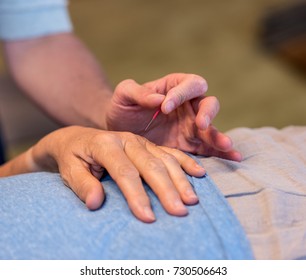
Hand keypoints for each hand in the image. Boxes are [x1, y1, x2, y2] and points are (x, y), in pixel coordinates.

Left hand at [30, 126, 205, 222]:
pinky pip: (170, 152)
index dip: (137, 196)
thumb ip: (83, 185)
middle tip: (179, 212)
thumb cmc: (74, 158)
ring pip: (165, 159)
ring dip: (180, 180)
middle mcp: (127, 140)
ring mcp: (140, 141)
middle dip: (166, 190)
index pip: (125, 172)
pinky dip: (185, 162)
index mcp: (106, 144)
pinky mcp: (149, 144)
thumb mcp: (69, 170)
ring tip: (191, 200)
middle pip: (150, 166)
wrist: (78, 139)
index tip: (148, 218)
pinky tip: (199, 173)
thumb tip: (96, 203)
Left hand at [106, 73, 241, 160]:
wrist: (119, 133)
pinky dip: (220, 153)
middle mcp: (187, 106)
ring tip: (225, 145)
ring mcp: (190, 127)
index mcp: (173, 87)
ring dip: (217, 136)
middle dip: (207, 113)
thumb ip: (137, 92)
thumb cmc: (122, 109)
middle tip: (200, 124)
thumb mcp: (124, 95)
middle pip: (208, 103)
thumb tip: (160, 100)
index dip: (181, 94)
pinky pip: (207, 148)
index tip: (164, 108)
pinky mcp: (188, 145)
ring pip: (211, 128)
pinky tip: (233, 158)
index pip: (188, 84)